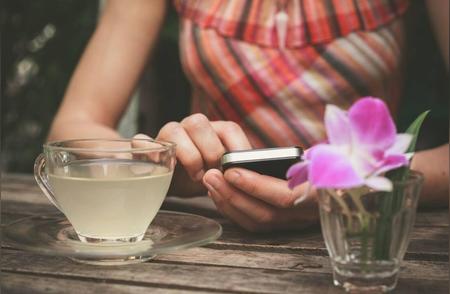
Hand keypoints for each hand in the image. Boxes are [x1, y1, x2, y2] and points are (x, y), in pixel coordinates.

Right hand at [155, 113, 251, 195]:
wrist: (172, 185)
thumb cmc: (201, 179)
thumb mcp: (221, 176)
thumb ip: (235, 171)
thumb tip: (254, 174)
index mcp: (213, 130)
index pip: (229, 128)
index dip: (237, 147)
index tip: (239, 167)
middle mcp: (189, 127)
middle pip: (199, 122)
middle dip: (211, 150)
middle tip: (214, 172)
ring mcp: (167, 135)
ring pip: (173, 130)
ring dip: (188, 155)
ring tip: (195, 175)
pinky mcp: (147, 147)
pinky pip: (142, 141)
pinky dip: (146, 148)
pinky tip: (156, 163)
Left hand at [203, 167, 318, 231]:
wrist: (339, 185)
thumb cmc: (327, 165)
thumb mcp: (321, 158)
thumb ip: (305, 159)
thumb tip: (278, 157)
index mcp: (319, 197)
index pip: (285, 197)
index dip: (256, 186)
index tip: (231, 170)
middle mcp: (306, 216)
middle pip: (265, 213)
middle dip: (234, 194)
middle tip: (211, 174)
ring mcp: (293, 224)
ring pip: (257, 222)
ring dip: (229, 202)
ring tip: (210, 181)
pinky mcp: (281, 226)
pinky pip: (254, 223)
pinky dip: (233, 209)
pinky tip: (218, 193)